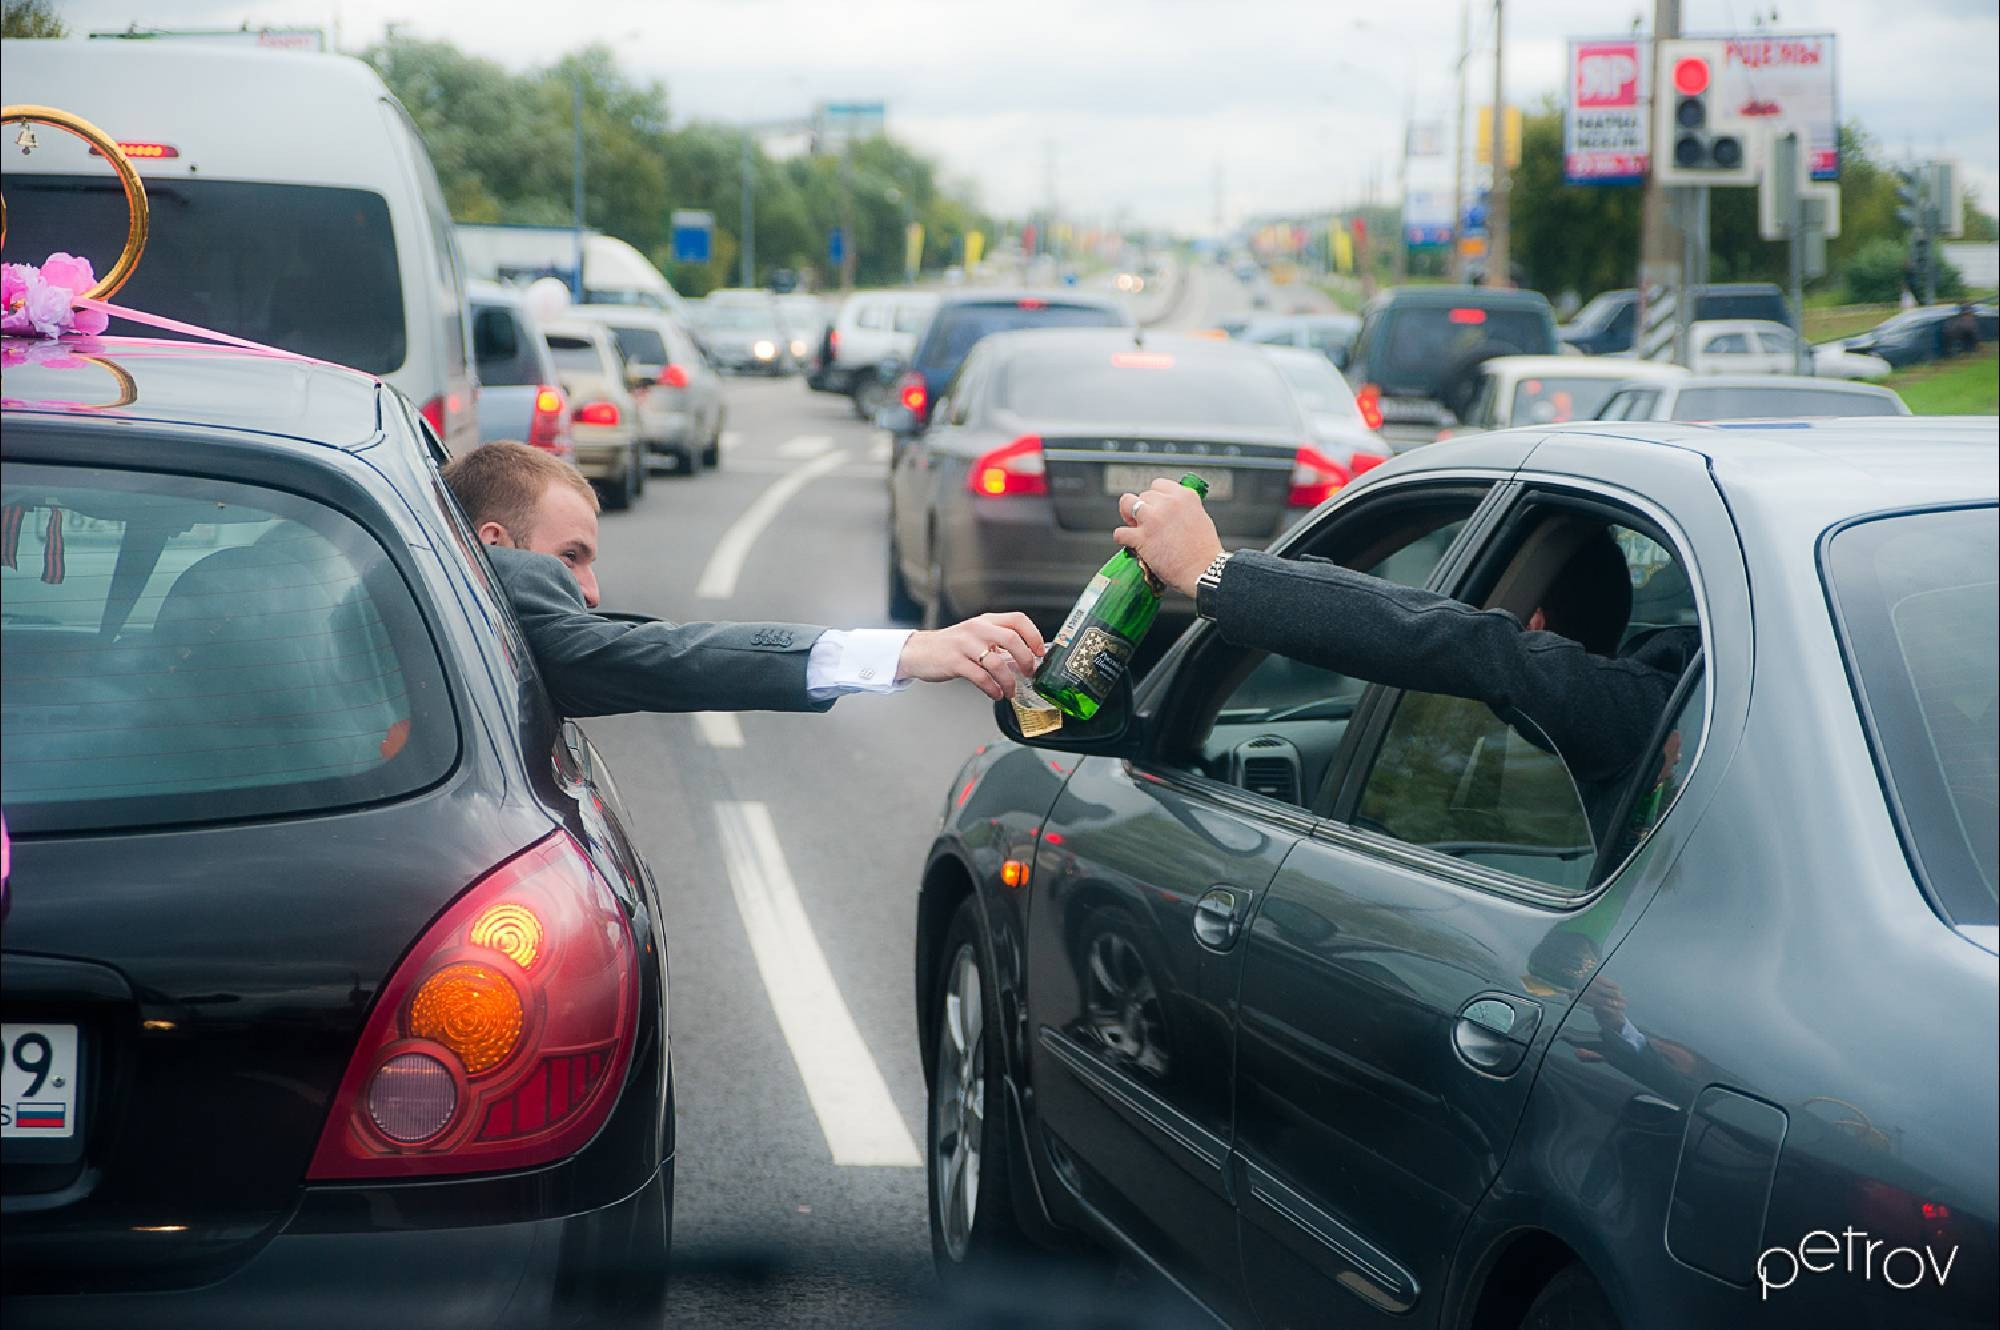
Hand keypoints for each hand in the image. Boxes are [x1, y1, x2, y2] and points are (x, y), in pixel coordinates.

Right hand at [897, 612, 1046, 699]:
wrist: (918, 651)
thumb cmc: (950, 646)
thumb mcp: (976, 636)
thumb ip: (998, 643)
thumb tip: (1025, 658)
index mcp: (986, 621)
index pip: (1018, 619)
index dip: (1034, 635)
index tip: (1040, 651)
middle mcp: (977, 629)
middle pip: (1012, 640)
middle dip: (1026, 660)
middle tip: (1029, 673)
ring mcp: (965, 645)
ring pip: (997, 663)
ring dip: (1009, 681)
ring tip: (1010, 691)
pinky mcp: (954, 662)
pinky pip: (981, 677)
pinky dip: (992, 689)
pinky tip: (995, 693)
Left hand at [1113, 479, 1223, 597]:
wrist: (1204, 571)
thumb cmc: (1205, 551)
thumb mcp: (1200, 517)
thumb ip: (1183, 509)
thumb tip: (1169, 510)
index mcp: (1185, 496)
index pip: (1158, 484)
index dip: (1155, 497)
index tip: (1156, 507)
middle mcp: (1168, 503)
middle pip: (1144, 495)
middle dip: (1144, 508)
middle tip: (1147, 523)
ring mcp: (1153, 519)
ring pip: (1127, 504)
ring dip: (1128, 516)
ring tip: (1134, 527)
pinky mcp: (1142, 538)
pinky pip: (1120, 532)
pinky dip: (1122, 538)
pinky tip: (1129, 543)